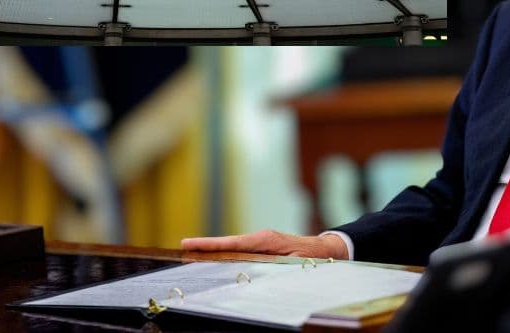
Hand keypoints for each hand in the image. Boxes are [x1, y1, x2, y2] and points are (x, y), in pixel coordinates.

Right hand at [181, 229, 348, 259]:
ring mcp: (261, 242)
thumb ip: (273, 265)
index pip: (232, 242)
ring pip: (233, 248)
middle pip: (227, 244)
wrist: (328, 249)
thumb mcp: (294, 262)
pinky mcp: (263, 248)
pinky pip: (241, 252)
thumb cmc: (313, 257)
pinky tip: (215, 263)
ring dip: (214, 252)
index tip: (188, 243)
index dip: (209, 244)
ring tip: (191, 257)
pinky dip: (226, 255)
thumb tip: (252, 270)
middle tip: (181, 249)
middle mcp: (260, 239)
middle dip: (205, 246)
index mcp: (265, 240)